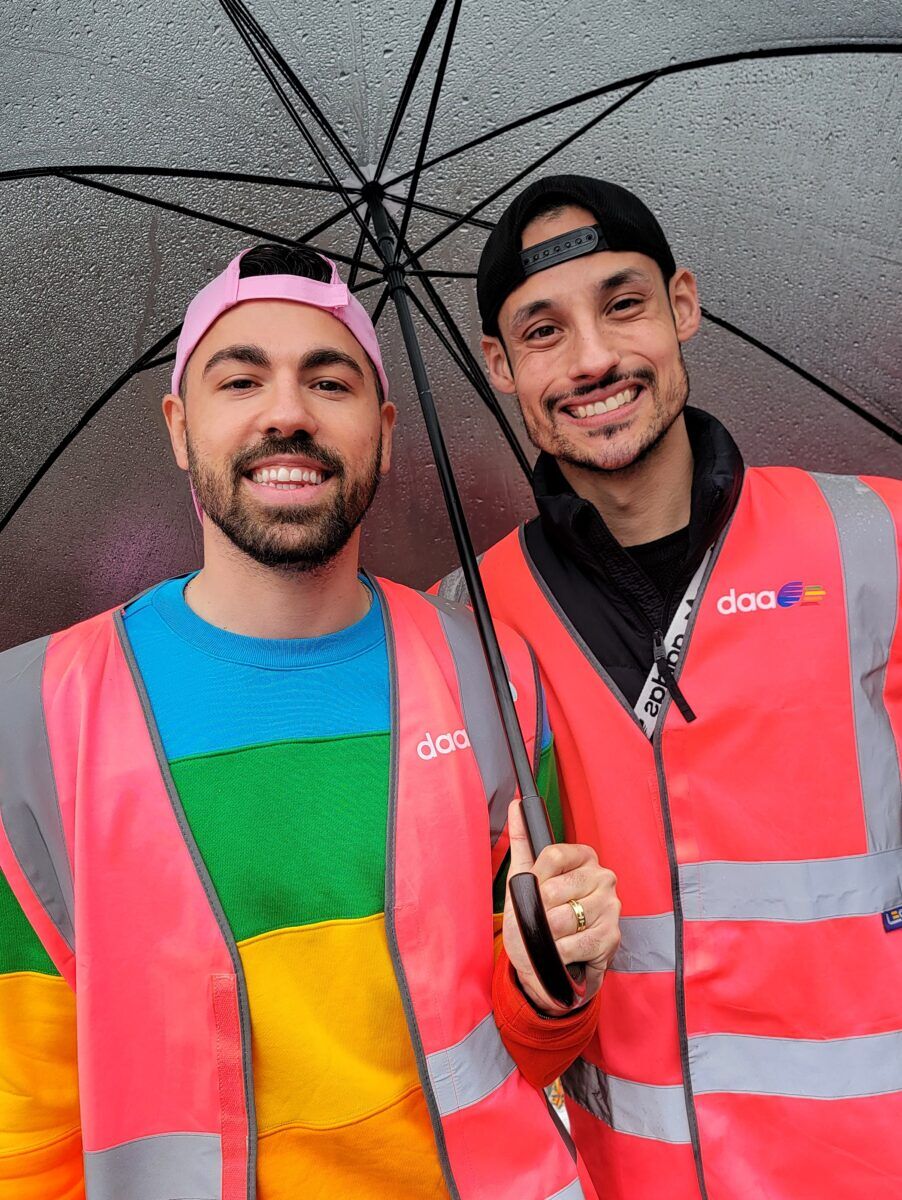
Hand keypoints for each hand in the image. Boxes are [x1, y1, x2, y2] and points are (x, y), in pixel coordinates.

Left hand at [502, 799, 620, 1014]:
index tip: (533, 892)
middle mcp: (603, 877)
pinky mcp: (613, 936)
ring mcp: (611, 906)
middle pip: (555, 889)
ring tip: (551, 937)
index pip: (553, 855)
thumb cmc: (534, 919)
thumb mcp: (523, 877)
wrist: (543, 964)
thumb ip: (521, 840)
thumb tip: (515, 804)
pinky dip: (560, 952)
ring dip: (548, 935)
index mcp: (582, 858)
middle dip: (539, 911)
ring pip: (564, 918)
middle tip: (540, 921)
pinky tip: (561, 951)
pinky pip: (576, 942)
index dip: (535, 879)